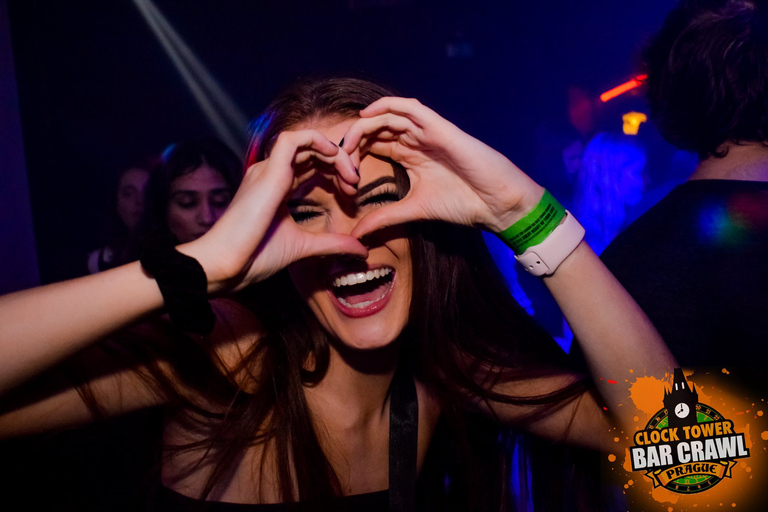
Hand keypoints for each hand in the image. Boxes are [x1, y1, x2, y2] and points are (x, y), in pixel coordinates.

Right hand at [181, 129, 367, 292]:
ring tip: (350, 175)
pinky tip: (335, 156)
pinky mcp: (269, 172)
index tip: (352, 193)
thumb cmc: (255, 257)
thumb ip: (333, 244)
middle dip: (339, 162)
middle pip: (311, 151)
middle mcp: (271, 173)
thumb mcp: (304, 247)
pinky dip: (318, 140)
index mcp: (276, 187)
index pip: (310, 165)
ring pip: (306, 142)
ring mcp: (268, 170)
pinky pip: (293, 139)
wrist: (227, 265)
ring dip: (334, 153)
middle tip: (355, 183)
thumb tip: (362, 250)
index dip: (335, 172)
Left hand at [340, 97, 543, 237]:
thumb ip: (385, 218)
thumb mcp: (413, 211)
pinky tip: (367, 115)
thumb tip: (356, 235)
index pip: (374, 145)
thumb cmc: (463, 204)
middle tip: (336, 159)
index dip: (353, 154)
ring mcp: (427, 131)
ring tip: (347, 141)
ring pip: (387, 116)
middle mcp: (416, 139)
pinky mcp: (439, 127)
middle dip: (353, 140)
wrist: (495, 203)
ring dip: (364, 125)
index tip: (339, 176)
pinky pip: (409, 107)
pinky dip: (386, 106)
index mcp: (410, 156)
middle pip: (376, 128)